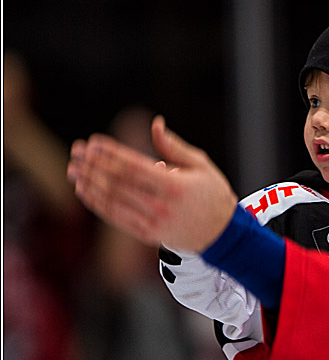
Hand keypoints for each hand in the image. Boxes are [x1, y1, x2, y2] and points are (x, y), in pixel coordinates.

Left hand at [66, 115, 236, 251]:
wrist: (223, 235)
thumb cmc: (213, 195)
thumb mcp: (200, 165)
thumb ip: (174, 146)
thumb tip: (155, 124)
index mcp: (175, 186)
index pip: (133, 166)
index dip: (110, 153)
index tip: (93, 142)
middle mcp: (162, 206)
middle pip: (118, 182)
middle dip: (94, 165)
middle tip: (77, 151)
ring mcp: (153, 222)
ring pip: (113, 200)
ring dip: (90, 183)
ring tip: (74, 169)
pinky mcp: (147, 234)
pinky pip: (115, 218)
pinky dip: (97, 204)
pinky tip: (84, 191)